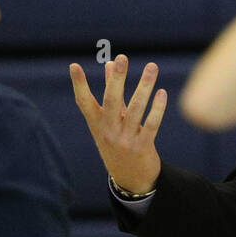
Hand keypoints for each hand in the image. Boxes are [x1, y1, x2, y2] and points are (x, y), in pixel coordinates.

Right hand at [69, 54, 166, 194]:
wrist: (130, 179)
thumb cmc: (118, 142)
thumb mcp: (110, 121)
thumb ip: (112, 92)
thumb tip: (109, 64)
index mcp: (97, 124)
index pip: (84, 102)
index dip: (79, 85)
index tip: (74, 66)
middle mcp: (108, 131)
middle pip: (111, 101)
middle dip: (116, 79)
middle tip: (121, 58)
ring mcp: (125, 139)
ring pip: (135, 109)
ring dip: (144, 86)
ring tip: (152, 67)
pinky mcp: (142, 146)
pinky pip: (151, 124)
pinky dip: (157, 108)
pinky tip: (161, 93)